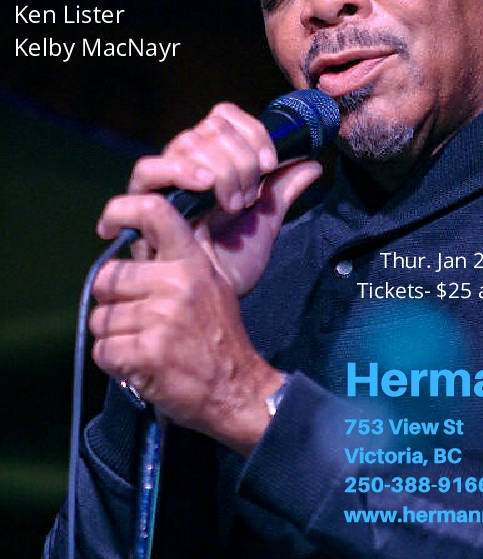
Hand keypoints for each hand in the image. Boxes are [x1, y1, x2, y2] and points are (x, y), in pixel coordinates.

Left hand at [89, 103, 321, 454]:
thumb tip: (302, 172)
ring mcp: (159, 317)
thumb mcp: (222, 280)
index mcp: (192, 260)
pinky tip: (142, 366)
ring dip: (117, 337)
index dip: (123, 210)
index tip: (109, 225)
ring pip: (102, 318)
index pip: (153, 211)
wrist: (238, 388)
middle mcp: (175, 282)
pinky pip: (103, 350)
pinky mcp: (146, 351)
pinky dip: (115, 364)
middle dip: (116, 302)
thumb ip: (203, 249)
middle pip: (108, 277)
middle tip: (142, 319)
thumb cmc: (223, 333)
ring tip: (148, 344)